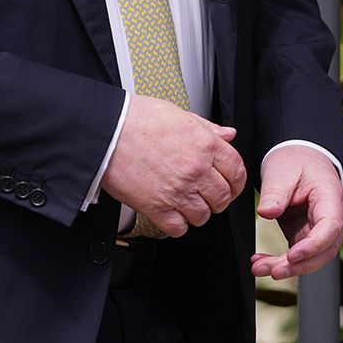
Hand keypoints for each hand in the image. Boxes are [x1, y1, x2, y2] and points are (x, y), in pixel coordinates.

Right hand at [101, 94, 246, 236]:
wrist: (105, 130)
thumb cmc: (136, 119)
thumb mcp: (177, 113)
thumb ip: (206, 127)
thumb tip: (228, 134)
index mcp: (204, 144)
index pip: (237, 171)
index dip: (236, 181)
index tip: (230, 184)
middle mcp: (195, 169)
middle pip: (223, 197)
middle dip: (216, 198)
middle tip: (205, 194)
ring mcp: (177, 190)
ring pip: (203, 216)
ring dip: (196, 212)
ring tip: (184, 201)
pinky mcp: (157, 207)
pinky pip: (179, 229)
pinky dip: (177, 224)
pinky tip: (170, 211)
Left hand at [250, 146, 342, 279]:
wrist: (299, 156)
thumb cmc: (296, 160)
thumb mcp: (282, 169)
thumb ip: (275, 191)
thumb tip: (266, 213)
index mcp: (331, 198)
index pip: (330, 227)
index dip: (314, 245)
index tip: (292, 255)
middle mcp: (332, 217)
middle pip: (323, 250)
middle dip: (298, 265)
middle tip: (273, 271)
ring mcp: (319, 228)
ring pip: (311, 257)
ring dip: (287, 267)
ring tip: (260, 268)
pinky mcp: (306, 233)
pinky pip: (297, 253)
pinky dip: (280, 261)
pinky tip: (262, 263)